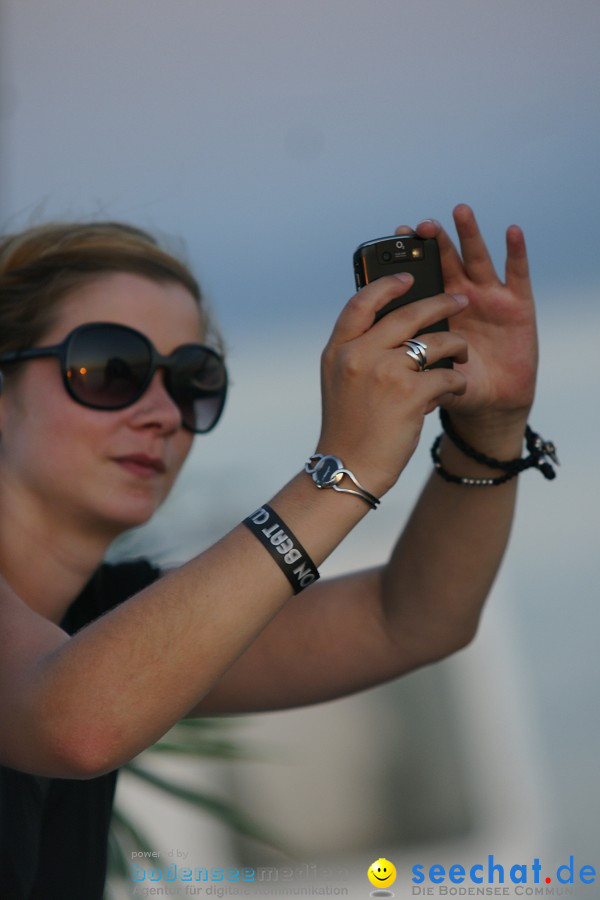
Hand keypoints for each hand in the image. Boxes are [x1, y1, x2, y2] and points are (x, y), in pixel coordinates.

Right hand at [317, 273, 468, 495]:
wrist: (347, 468)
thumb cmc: (348, 428)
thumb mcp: (340, 382)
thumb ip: (358, 352)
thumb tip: (397, 326)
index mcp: (338, 350)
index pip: (361, 303)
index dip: (387, 285)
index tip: (408, 277)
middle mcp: (358, 355)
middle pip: (407, 314)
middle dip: (440, 303)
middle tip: (460, 300)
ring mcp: (384, 373)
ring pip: (435, 342)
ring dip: (456, 346)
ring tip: (464, 353)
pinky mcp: (409, 394)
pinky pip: (446, 376)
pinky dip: (456, 383)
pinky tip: (456, 390)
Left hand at [397, 204, 537, 444]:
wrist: (494, 403)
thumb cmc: (458, 386)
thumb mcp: (426, 375)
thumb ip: (406, 366)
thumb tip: (374, 363)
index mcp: (434, 310)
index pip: (418, 278)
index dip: (408, 259)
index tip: (394, 237)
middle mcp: (461, 296)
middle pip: (445, 261)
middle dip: (434, 241)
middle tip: (421, 226)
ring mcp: (489, 297)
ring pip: (477, 259)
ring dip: (469, 234)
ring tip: (459, 212)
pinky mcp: (518, 304)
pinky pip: (518, 274)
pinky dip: (516, 252)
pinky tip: (512, 231)